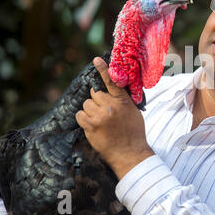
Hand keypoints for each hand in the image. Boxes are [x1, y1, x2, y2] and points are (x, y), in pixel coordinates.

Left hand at [76, 57, 153, 178]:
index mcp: (123, 101)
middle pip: (95, 93)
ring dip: (90, 110)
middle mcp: (110, 106)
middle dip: (97, 100)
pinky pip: (80, 115)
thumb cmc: (134, 133)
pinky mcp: (90, 126)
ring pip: (86, 104)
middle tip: (104, 110)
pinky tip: (92, 125)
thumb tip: (113, 92)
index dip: (103, 69)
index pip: (112, 82)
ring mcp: (99, 116)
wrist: (130, 154)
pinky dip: (84, 119)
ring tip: (100, 120)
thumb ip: (123, 101)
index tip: (96, 60)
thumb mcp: (134, 112)